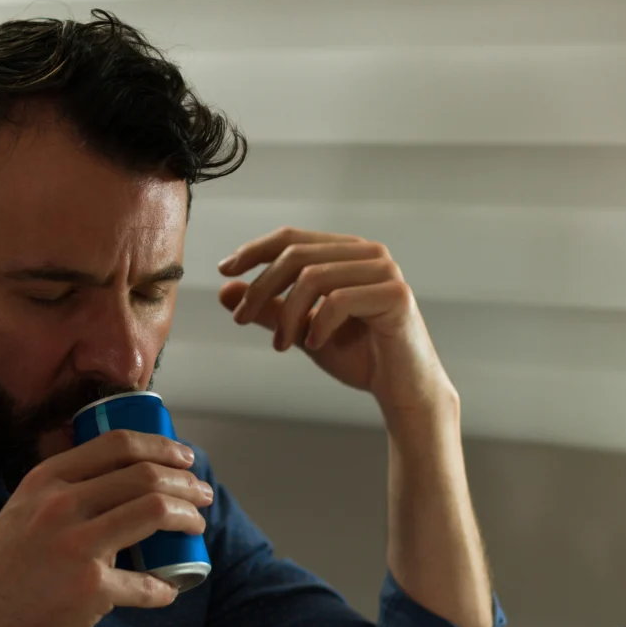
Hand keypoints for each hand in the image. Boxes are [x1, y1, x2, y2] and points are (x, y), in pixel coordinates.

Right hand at [0, 431, 211, 626]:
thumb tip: (120, 482)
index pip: (118, 444)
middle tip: (201, 494)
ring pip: (156, 512)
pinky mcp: (90, 590)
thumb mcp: (22, 511)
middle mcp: (62, 504)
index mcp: (46, 480)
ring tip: (196, 526)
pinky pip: (145, 583)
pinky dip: (164, 588)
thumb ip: (62, 493)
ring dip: (188, 518)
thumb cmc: (1, 570)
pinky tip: (169, 589)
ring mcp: (77, 546)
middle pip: (146, 476)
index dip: (161, 447)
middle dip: (186, 482)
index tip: (183, 458)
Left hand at [217, 228, 457, 421]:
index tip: (224, 270)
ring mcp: (385, 271)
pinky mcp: (396, 295)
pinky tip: (313, 344)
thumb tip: (226, 290)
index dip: (254, 250)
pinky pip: (339, 300)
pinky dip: (317, 325)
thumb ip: (269, 309)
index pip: (292, 237)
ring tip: (280, 344)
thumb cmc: (357, 355)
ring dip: (286, 314)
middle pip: (296, 254)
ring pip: (314, 276)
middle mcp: (367, 253)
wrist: (400, 389)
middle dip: (261, 288)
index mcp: (346, 252)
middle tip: (240, 319)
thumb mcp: (301, 329)